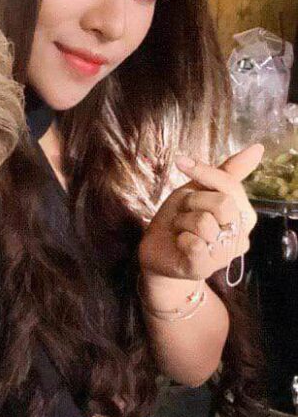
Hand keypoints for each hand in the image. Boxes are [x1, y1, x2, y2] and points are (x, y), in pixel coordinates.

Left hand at [138, 144, 262, 285]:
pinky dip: (180, 238)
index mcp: (243, 214)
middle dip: (192, 201)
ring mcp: (224, 255)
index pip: (231, 185)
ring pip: (205, 223)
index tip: (181, 162)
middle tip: (183, 212)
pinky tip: (180, 243)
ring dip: (182, 221)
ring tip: (180, 229)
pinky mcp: (205, 268)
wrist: (158, 250)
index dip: (205, 172)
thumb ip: (228, 172)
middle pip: (223, 203)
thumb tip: (258, 148)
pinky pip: (194, 243)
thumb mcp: (200, 190)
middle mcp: (239, 236)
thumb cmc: (182, 219)